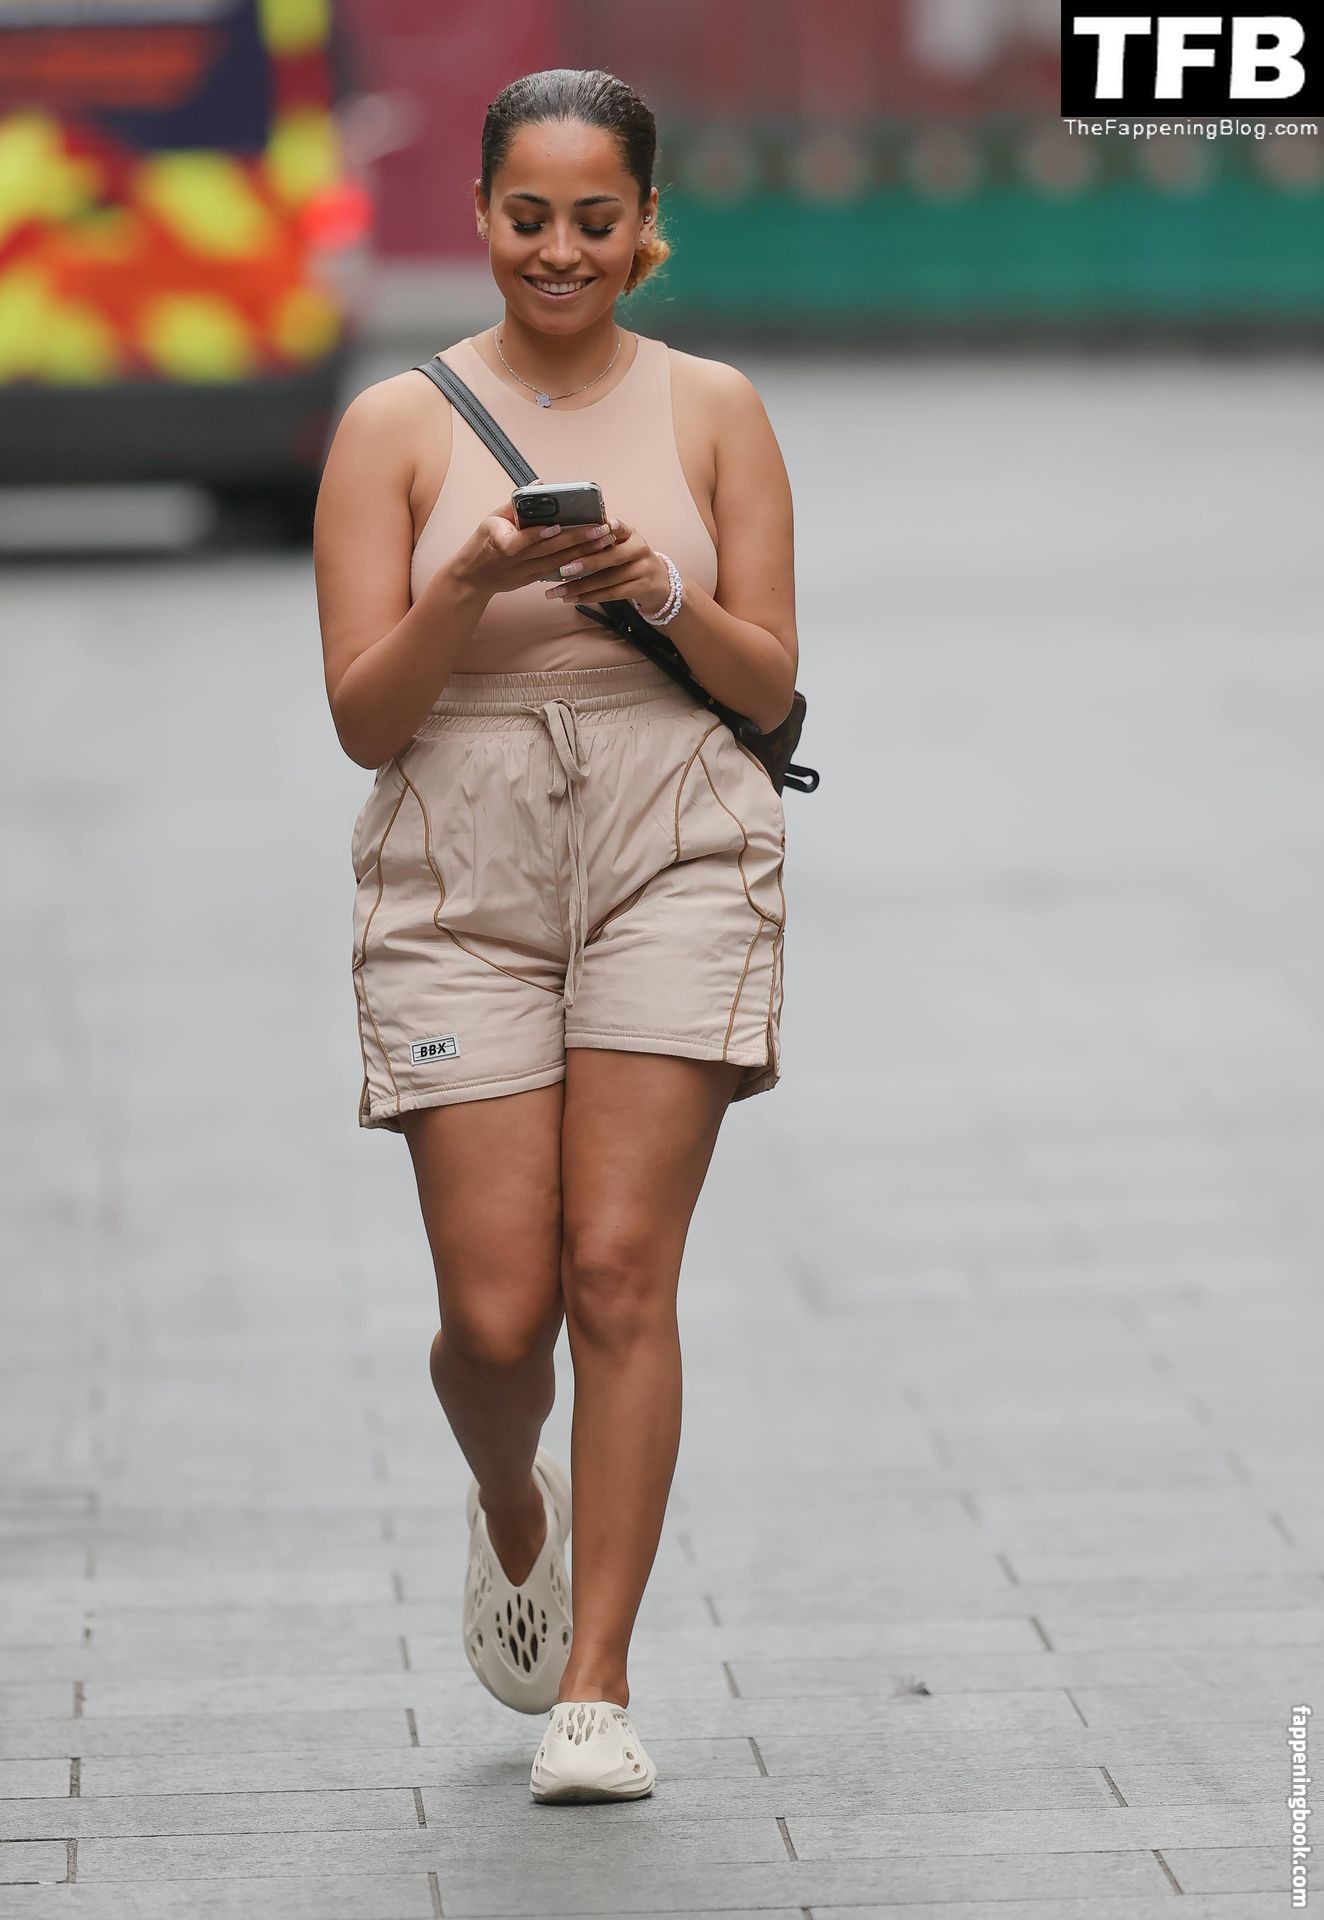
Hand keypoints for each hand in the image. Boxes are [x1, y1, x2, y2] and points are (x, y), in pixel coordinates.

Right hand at [454, 502, 618, 599]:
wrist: (472, 578)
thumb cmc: (483, 543)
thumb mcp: (493, 519)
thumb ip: (517, 503)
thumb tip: (541, 484)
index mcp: (502, 542)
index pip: (524, 538)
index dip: (541, 534)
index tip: (558, 526)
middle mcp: (517, 560)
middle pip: (551, 551)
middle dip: (578, 540)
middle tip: (601, 529)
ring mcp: (526, 572)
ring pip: (559, 563)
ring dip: (584, 552)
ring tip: (605, 541)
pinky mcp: (533, 579)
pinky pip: (558, 572)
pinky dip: (577, 564)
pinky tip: (595, 557)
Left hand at [542, 518, 669, 609]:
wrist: (658, 581)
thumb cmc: (629, 559)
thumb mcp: (622, 543)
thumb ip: (601, 538)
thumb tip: (568, 535)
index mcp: (631, 533)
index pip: (618, 528)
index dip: (607, 528)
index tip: (591, 529)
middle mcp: (639, 549)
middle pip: (612, 557)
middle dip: (586, 563)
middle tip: (563, 569)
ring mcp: (642, 569)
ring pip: (609, 579)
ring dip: (582, 586)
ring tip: (560, 591)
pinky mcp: (641, 587)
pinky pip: (612, 594)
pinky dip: (591, 597)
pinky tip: (574, 599)